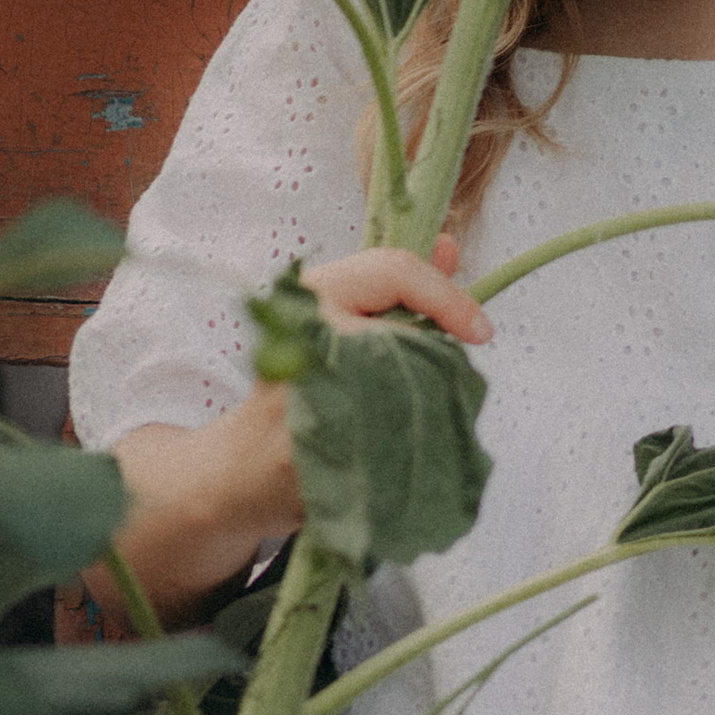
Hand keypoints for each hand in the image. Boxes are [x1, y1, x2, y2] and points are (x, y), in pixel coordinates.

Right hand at [99, 239, 489, 624]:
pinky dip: (399, 453)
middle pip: (408, 336)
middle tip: (439, 387)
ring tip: (400, 424)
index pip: (396, 270)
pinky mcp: (300, 454)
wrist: (233, 471)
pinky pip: (382, 447)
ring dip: (420, 411)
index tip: (482, 331)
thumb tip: (449, 244)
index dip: (448, 297)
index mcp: (312, 292)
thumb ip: (394, 286)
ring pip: (404, 393)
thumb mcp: (337, 318)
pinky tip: (383, 458)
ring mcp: (299, 395)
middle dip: (434, 364)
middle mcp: (301, 332)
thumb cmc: (296, 385)